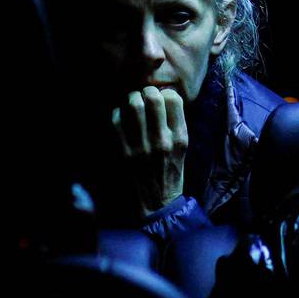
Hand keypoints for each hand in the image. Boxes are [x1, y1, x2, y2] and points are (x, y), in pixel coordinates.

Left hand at [112, 85, 187, 215]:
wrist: (155, 205)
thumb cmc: (170, 174)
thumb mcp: (182, 149)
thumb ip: (176, 124)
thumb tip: (163, 96)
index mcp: (179, 138)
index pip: (173, 98)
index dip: (164, 94)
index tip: (160, 99)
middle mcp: (162, 140)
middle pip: (152, 97)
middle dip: (145, 92)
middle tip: (142, 97)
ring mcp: (141, 146)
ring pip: (133, 104)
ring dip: (130, 100)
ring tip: (130, 104)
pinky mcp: (123, 153)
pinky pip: (116, 120)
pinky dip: (117, 114)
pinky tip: (120, 119)